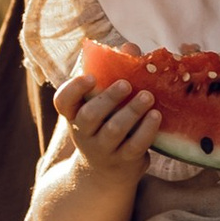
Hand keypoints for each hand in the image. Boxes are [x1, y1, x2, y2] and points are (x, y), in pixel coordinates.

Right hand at [54, 65, 163, 181]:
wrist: (106, 173)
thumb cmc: (106, 124)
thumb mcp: (103, 103)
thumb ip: (114, 74)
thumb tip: (130, 47)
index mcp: (74, 114)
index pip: (63, 101)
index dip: (74, 88)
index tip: (91, 77)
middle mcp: (84, 133)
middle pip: (89, 116)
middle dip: (108, 98)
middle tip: (126, 84)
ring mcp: (103, 150)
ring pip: (113, 131)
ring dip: (131, 111)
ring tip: (148, 96)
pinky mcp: (124, 161)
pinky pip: (135, 145)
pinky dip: (146, 129)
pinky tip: (156, 115)